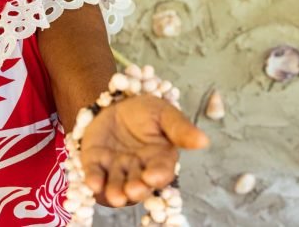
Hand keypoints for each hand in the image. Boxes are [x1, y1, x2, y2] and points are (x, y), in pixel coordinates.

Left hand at [79, 94, 207, 206]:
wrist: (117, 103)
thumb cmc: (147, 112)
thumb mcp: (165, 114)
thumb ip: (180, 129)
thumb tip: (204, 141)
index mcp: (159, 158)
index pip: (161, 171)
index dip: (158, 175)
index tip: (153, 176)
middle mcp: (138, 169)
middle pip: (139, 184)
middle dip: (136, 189)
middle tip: (133, 190)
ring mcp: (116, 168)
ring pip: (117, 184)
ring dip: (116, 192)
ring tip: (115, 196)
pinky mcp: (95, 162)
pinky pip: (94, 174)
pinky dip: (94, 180)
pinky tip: (93, 184)